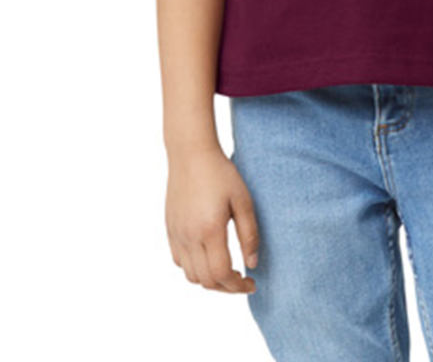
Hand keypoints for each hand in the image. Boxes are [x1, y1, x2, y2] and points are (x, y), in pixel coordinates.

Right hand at [165, 144, 259, 291]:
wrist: (191, 154)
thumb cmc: (221, 173)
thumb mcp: (243, 200)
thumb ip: (249, 234)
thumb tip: (253, 263)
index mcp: (209, 230)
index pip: (221, 274)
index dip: (238, 286)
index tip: (252, 283)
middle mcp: (189, 237)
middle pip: (206, 280)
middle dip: (226, 287)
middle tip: (242, 280)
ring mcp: (177, 234)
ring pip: (190, 275)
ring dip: (209, 280)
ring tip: (227, 271)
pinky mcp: (170, 229)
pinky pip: (179, 261)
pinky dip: (194, 268)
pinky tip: (208, 257)